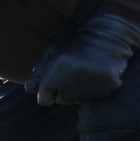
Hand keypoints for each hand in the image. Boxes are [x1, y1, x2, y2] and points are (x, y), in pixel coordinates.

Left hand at [24, 13, 139, 106]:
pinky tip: (94, 77)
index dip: (46, 92)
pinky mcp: (102, 94)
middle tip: (71, 74)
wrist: (108, 40)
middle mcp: (68, 88)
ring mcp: (86, 93)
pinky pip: (90, 99)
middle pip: (58, 100)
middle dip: (61, 91)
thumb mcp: (53, 52)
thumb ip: (39, 70)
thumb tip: (31, 88)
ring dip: (76, 91)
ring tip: (84, 74)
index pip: (42, 99)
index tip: (53, 83)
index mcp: (54, 76)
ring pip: (74, 100)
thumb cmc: (76, 45)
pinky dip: (91, 91)